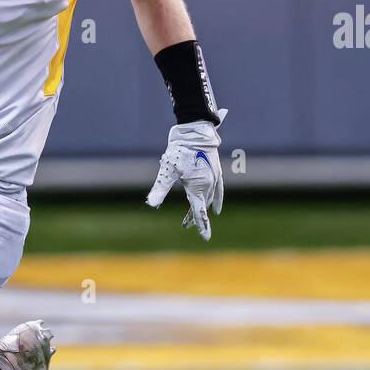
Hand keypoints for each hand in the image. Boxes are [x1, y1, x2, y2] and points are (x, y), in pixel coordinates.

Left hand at [146, 112, 226, 241]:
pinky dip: (217, 200)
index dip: (201, 225)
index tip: (205, 238)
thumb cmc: (179, 150)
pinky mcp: (216, 171)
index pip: (199, 211)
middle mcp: (208, 185)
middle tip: (185, 225)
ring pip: (208, 199)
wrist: (195, 131)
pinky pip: (219, 190)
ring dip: (200, 208)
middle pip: (201, 206)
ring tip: (191, 218)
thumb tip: (151, 204)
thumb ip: (160, 189)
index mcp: (197, 187)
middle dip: (194, 217)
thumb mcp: (167, 170)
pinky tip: (216, 209)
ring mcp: (214, 178)